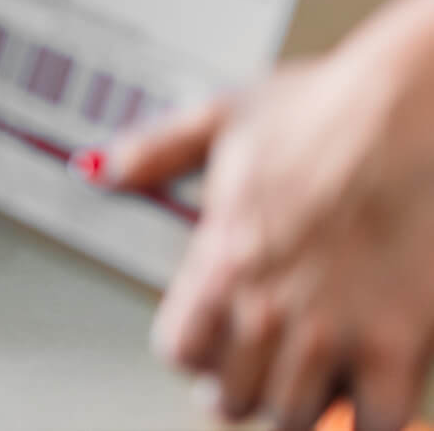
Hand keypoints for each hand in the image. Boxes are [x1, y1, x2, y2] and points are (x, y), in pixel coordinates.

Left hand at [97, 0, 433, 430]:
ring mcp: (335, 328)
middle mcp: (271, 302)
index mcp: (223, 254)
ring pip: (296, 416)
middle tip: (257, 370)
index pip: (179, 350)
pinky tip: (367, 388)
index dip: (192, 351)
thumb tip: (101, 170)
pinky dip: (369, 417)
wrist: (416, 108)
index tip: (208, 345)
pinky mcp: (401, 342)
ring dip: (299, 402)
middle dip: (241, 385)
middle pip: (234, 396)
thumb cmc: (327, 106)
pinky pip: (376, 422)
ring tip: (310, 377)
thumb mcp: (224, 117)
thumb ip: (156, 150)